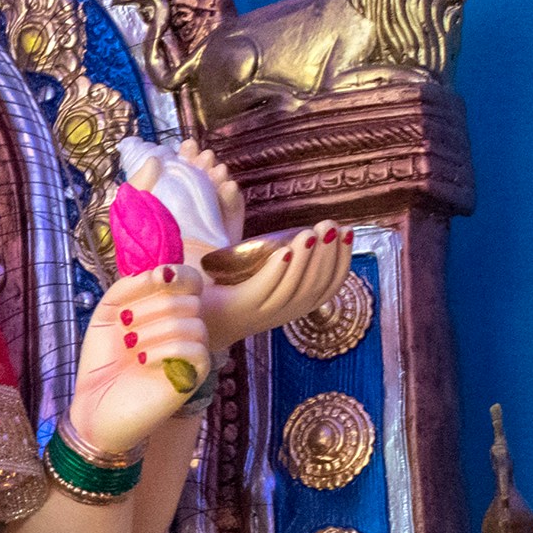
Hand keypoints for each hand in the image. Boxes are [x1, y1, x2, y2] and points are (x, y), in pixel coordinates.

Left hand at [67, 265, 210, 457]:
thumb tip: (161, 272)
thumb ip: (128, 286)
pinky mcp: (194, 376)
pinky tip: (143, 362)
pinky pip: (193, 349)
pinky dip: (163, 351)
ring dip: (152, 331)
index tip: (155, 280)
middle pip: (186, 299)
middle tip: (125, 328)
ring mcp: (192, 352)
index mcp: (166, 309)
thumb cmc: (103, 361)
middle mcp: (184, 327)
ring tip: (131, 348)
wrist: (95, 406)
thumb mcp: (107, 313)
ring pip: (190, 323)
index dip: (177, 274)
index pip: (191, 279)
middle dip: (149, 308)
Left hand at [196, 222, 355, 348]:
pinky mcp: (238, 307)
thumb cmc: (218, 284)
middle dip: (327, 253)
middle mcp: (281, 312)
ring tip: (309, 232)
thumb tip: (291, 219)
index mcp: (290, 302)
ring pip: (294, 288)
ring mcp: (260, 312)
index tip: (347, 232)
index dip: (341, 260)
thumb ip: (271, 244)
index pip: (328, 287)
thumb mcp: (251, 263)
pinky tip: (284, 250)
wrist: (185, 309)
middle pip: (316, 286)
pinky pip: (264, 290)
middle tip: (330, 225)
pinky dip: (277, 271)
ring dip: (306, 258)